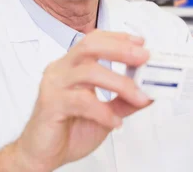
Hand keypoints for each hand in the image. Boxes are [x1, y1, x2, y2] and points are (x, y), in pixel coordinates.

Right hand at [0, 31, 151, 171]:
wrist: (42, 154)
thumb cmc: (67, 129)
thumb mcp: (105, 113)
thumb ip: (124, 101)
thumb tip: (150, 91)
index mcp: (72, 66)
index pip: (94, 40)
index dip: (118, 38)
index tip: (140, 43)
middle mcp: (61, 70)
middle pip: (90, 46)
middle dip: (120, 49)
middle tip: (143, 58)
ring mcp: (54, 85)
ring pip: (88, 72)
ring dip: (119, 82)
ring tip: (138, 96)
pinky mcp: (50, 104)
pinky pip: (81, 101)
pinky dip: (103, 111)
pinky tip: (115, 121)